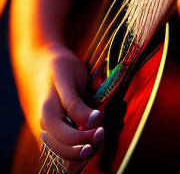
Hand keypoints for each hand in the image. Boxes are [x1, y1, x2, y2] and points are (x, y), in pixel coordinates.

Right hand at [23, 42, 103, 161]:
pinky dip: (77, 147)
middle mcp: (44, 126)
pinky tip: (91, 137)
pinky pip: (63, 148)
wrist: (41, 63)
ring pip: (62, 153)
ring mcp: (47, 131)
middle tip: (101, 133)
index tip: (100, 125)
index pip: (63, 136)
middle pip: (62, 151)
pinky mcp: (52, 132)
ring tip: (98, 135)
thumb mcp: (69, 77)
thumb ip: (76, 102)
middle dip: (84, 148)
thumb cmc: (59, 66)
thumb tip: (92, 122)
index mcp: (47, 111)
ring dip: (82, 150)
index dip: (83, 136)